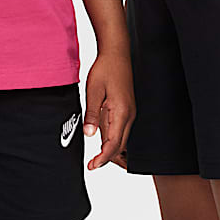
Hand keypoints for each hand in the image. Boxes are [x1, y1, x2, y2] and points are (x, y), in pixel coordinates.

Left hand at [83, 50, 135, 169]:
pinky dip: (112, 141)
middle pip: (120, 146)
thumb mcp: (93, 91)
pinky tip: (101, 143)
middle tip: (92, 165)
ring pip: (122, 140)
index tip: (92, 166)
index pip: (114, 143)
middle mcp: (129, 115)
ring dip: (110, 151)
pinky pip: (120, 131)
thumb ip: (91, 115)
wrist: (117, 54)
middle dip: (107, 158)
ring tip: (95, 158)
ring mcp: (129, 114)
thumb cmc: (105, 69)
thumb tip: (89, 134)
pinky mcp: (126, 111)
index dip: (103, 158)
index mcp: (122, 112)